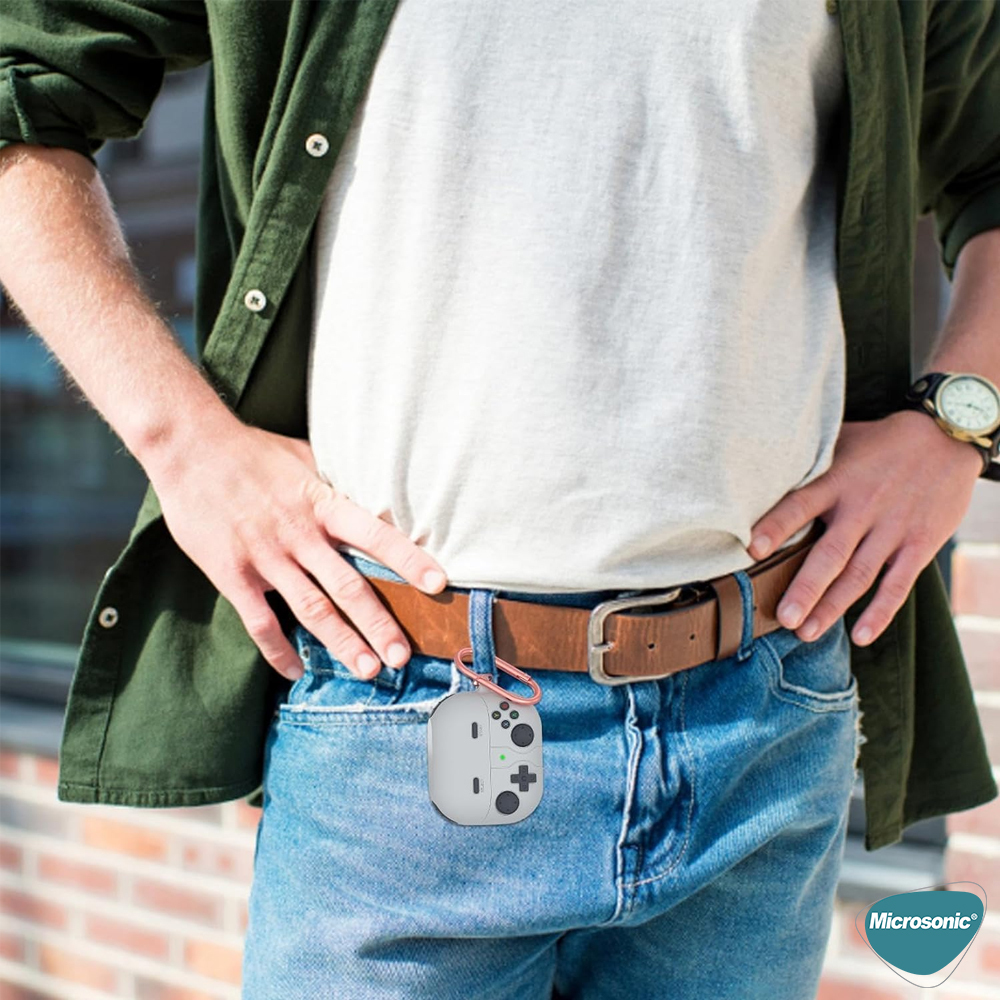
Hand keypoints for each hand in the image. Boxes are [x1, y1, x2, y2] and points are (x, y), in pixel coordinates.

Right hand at [149, 422, 448, 680]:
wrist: (190, 447)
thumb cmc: (253, 451)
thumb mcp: (306, 458)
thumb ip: (336, 487)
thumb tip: (374, 498)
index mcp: (321, 503)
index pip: (375, 534)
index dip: (408, 559)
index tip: (438, 584)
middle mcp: (299, 534)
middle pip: (347, 587)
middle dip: (379, 624)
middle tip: (403, 656)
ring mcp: (265, 557)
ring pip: (310, 610)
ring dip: (341, 643)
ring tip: (367, 671)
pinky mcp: (232, 574)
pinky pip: (259, 622)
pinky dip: (278, 650)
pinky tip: (296, 670)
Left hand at [747, 410, 981, 645]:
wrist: (946, 437)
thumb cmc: (880, 443)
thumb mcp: (840, 441)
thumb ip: (808, 462)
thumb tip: (759, 470)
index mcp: (836, 482)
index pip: (799, 505)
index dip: (776, 527)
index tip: (752, 550)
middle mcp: (862, 508)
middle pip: (829, 554)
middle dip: (805, 589)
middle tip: (782, 617)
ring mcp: (892, 528)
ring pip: (858, 575)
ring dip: (832, 607)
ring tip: (805, 632)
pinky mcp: (919, 544)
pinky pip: (898, 584)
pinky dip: (880, 611)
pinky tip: (861, 635)